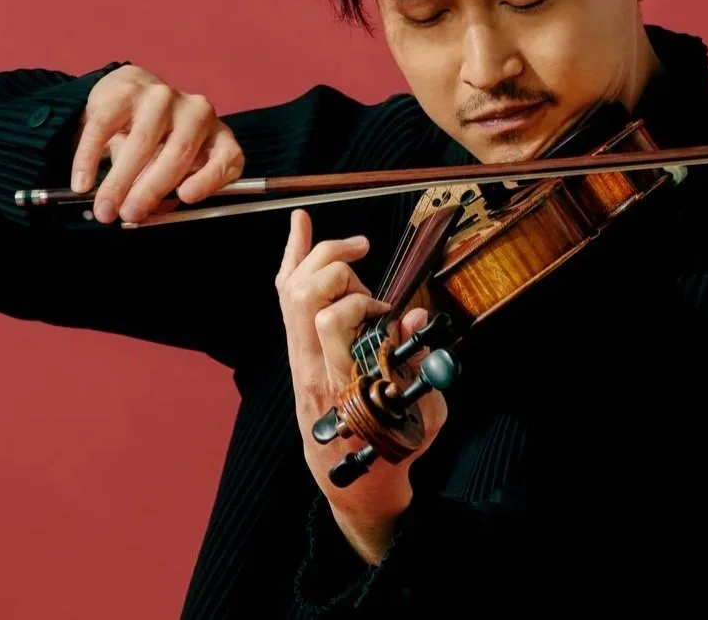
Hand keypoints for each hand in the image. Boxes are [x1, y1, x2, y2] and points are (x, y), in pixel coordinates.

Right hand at [71, 64, 243, 223]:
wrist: (131, 94)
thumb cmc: (159, 143)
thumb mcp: (173, 167)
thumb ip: (168, 190)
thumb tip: (149, 212)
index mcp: (218, 137)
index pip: (227, 159)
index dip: (209, 179)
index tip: (185, 196)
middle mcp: (197, 112)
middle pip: (177, 154)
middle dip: (149, 190)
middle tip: (127, 215)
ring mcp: (163, 96)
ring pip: (142, 141)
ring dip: (119, 180)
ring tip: (103, 207)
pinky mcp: (128, 89)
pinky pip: (105, 126)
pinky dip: (90, 157)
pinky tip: (82, 181)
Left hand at [276, 209, 444, 564]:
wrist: (355, 482)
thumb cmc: (392, 449)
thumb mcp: (421, 415)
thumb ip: (415, 364)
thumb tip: (412, 312)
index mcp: (341, 382)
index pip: (331, 321)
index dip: (363, 304)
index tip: (388, 314)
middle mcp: (310, 366)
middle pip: (304, 294)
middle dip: (340, 268)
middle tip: (370, 277)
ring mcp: (298, 357)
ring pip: (290, 289)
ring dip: (321, 257)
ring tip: (355, 250)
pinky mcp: (296, 350)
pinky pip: (286, 296)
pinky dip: (293, 256)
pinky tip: (301, 224)